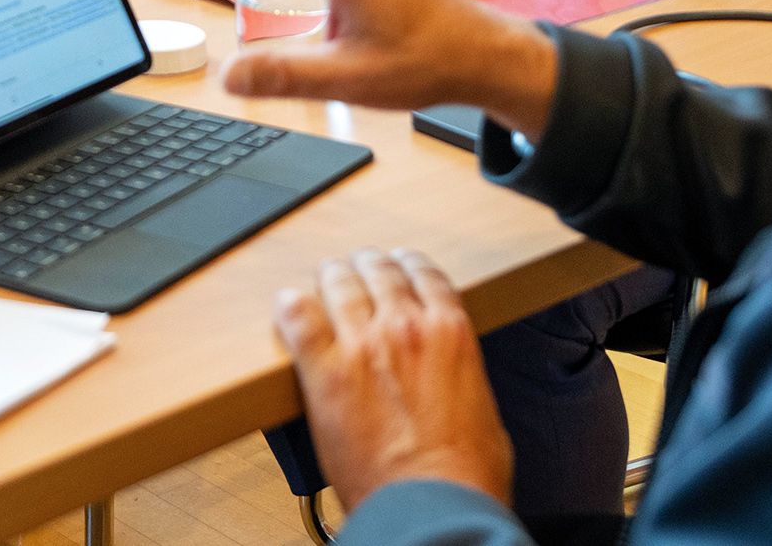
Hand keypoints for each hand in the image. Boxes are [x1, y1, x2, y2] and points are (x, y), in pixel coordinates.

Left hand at [277, 248, 512, 509]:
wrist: (433, 507)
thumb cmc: (463, 473)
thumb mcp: (483, 405)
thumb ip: (461, 372)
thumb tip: (451, 374)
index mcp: (449, 331)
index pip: (423, 272)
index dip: (406, 264)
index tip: (399, 266)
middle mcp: (405, 326)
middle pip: (378, 269)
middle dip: (367, 265)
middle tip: (358, 270)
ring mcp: (362, 345)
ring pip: (339, 284)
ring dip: (332, 277)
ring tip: (326, 278)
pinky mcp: (325, 372)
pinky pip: (299, 320)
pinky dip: (292, 307)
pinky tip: (289, 305)